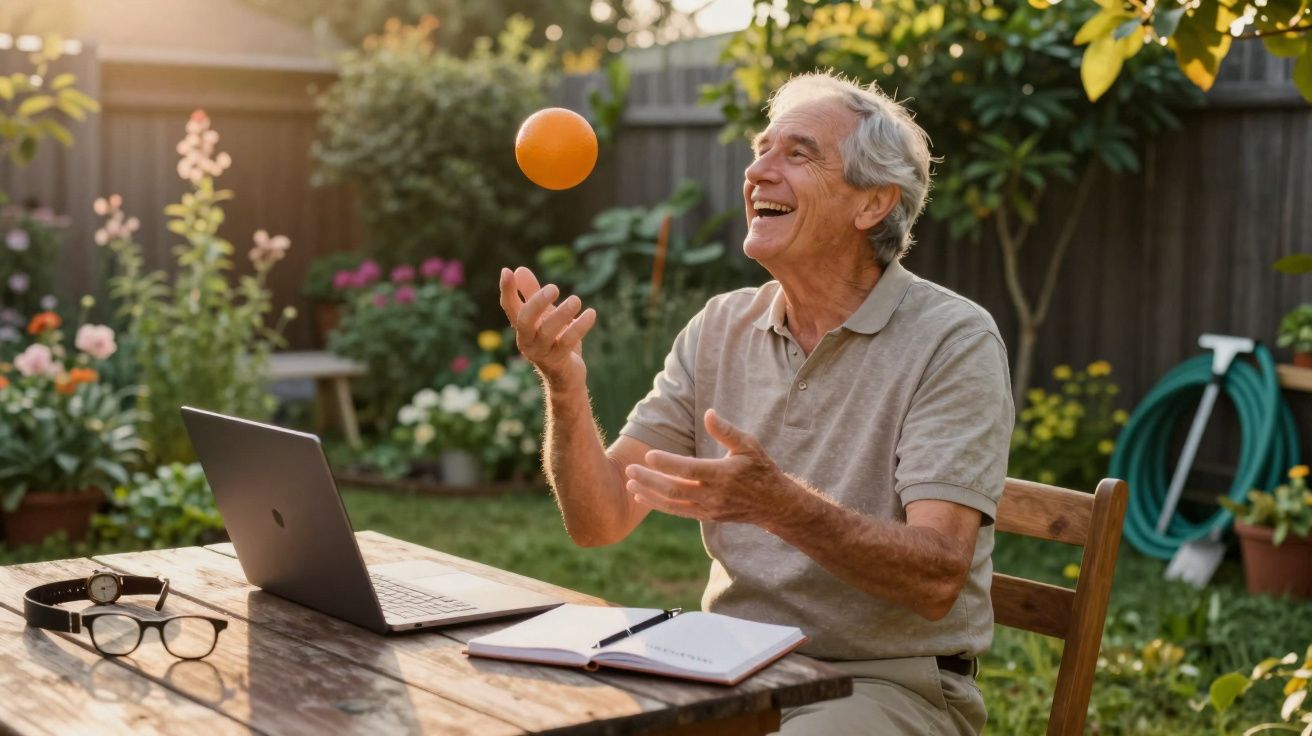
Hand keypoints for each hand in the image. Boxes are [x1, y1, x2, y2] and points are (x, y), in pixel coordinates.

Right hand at [498, 266, 595, 390]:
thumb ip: (532, 294)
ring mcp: (541, 352)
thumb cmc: (554, 342)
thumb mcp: (544, 316)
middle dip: (537, 303)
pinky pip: (568, 342)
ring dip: (562, 314)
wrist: (566, 377)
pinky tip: (591, 313)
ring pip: (548, 332)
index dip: (507, 290)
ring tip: (576, 300)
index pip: (509, 307)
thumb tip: (519, 269)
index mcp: (522, 327)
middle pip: (524, 320)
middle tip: (554, 287)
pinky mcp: (558, 361)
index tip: (506, 271)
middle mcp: (526, 340)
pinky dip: (580, 326)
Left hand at [624, 409, 798, 524]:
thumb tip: (709, 413)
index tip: (648, 454)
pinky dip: (659, 504)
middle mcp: (714, 494)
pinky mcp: (707, 516)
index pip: (690, 469)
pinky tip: (642, 496)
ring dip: (649, 494)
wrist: (773, 504)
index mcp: (723, 474)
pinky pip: (678, 512)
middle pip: (675, 489)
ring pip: (673, 504)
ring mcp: (709, 508)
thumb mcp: (749, 445)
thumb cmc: (760, 468)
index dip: (668, 463)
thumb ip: (726, 431)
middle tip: (629, 468)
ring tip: (630, 483)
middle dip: (650, 479)